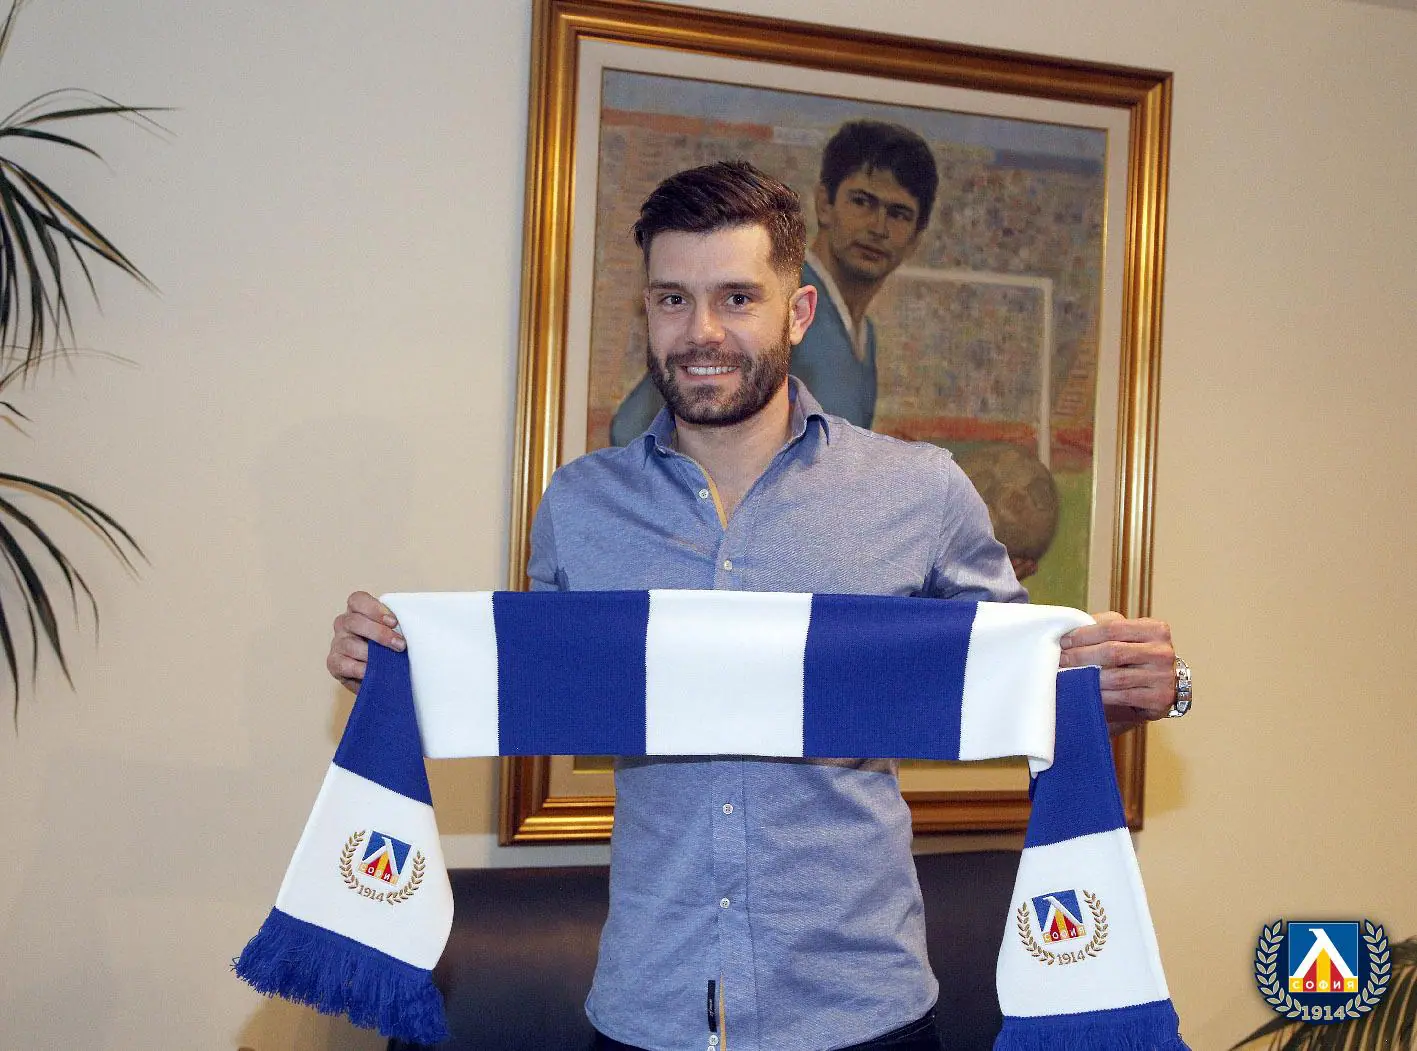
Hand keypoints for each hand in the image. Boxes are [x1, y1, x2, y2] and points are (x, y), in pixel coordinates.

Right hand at [326, 590, 404, 691]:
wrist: (380, 676)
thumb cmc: (388, 649)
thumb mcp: (394, 633)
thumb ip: (398, 626)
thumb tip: (418, 626)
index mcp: (357, 611)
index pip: (357, 600)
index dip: (374, 609)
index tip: (394, 622)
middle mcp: (343, 624)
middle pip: (354, 621)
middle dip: (379, 633)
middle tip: (399, 645)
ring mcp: (337, 643)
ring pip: (349, 644)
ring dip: (371, 653)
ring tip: (388, 662)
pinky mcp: (334, 663)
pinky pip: (343, 663)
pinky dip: (360, 668)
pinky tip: (371, 671)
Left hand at [1059, 612, 1174, 729]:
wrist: (1161, 686)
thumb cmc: (1136, 656)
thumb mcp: (1126, 635)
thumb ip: (1105, 626)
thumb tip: (1070, 627)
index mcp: (1156, 629)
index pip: (1113, 627)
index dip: (1084, 635)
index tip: (1064, 642)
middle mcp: (1163, 652)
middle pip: (1113, 652)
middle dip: (1081, 656)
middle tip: (1062, 660)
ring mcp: (1163, 677)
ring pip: (1116, 677)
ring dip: (1087, 677)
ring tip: (1068, 676)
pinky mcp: (1159, 700)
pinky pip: (1121, 697)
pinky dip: (1100, 695)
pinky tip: (1084, 691)